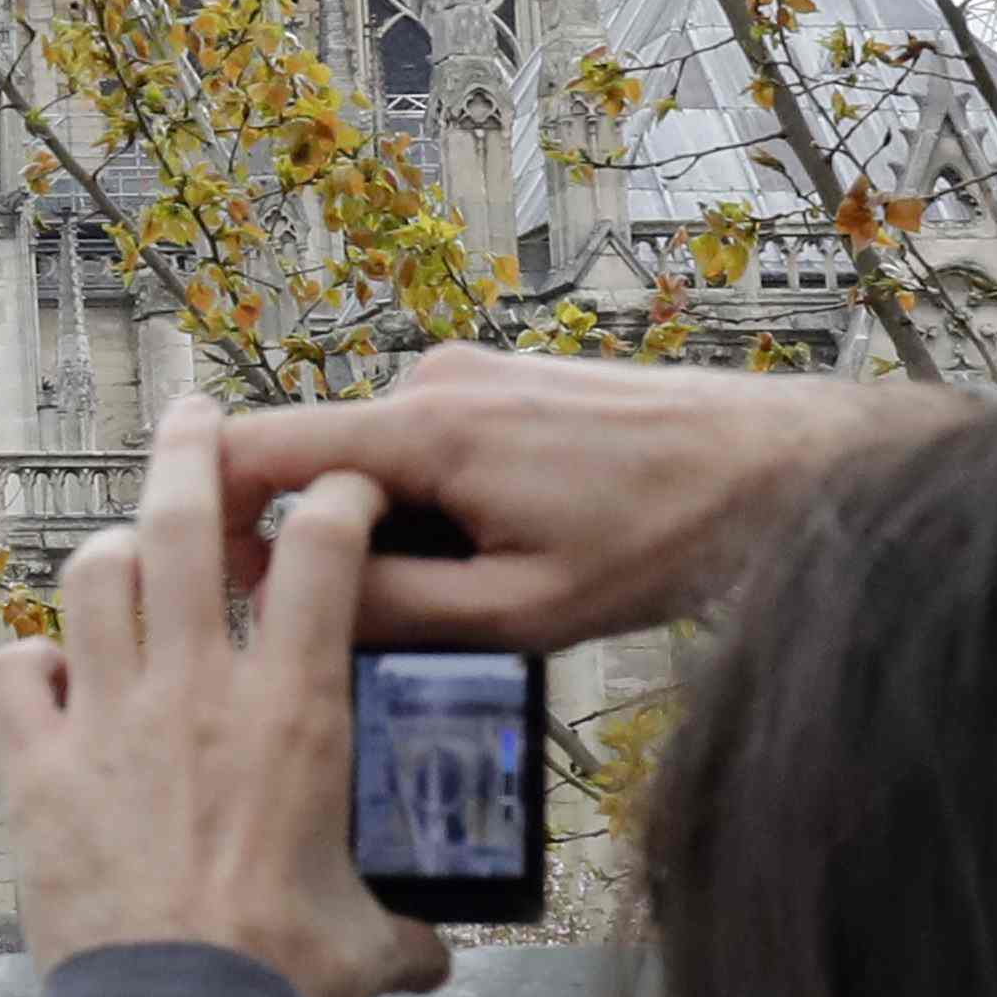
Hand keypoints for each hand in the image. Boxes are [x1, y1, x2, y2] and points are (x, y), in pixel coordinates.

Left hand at [0, 392, 447, 996]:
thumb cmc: (284, 980)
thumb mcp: (371, 943)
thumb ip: (405, 929)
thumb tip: (434, 954)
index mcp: (295, 713)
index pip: (322, 555)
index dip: (333, 499)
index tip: (339, 489)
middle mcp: (197, 691)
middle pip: (187, 523)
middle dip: (192, 451)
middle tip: (197, 416)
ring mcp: (109, 719)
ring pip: (95, 577)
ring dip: (113, 554)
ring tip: (129, 555)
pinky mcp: (38, 768)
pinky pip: (11, 672)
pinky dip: (25, 661)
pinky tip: (46, 675)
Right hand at [210, 344, 959, 649]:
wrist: (787, 466)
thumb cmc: (670, 538)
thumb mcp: (523, 612)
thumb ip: (395, 612)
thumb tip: (300, 611)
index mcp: (423, 429)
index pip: (252, 450)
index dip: (209, 518)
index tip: (218, 587)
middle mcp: (432, 379)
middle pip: (317, 470)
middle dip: (333, 548)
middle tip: (400, 624)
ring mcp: (469, 372)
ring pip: (376, 467)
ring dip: (398, 531)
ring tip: (488, 585)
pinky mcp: (502, 380)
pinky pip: (427, 448)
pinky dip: (441, 504)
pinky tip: (517, 544)